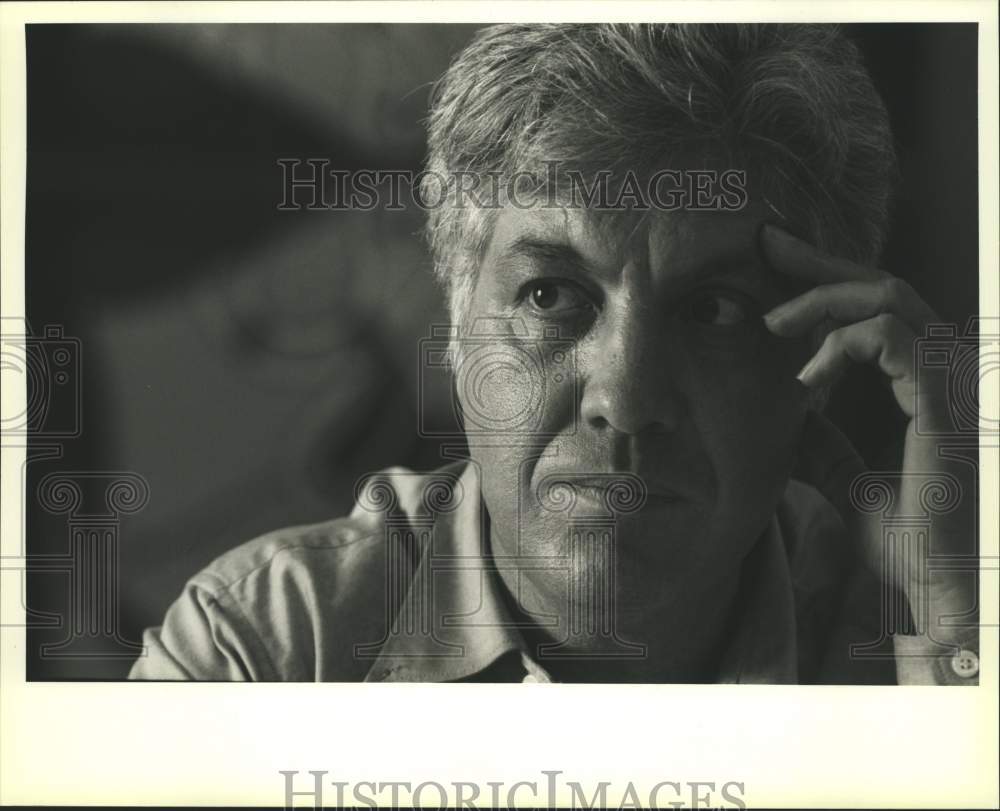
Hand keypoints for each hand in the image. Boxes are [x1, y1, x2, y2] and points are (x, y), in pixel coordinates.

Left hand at [758, 224, 976, 643]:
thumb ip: (824, 443)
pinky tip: (807, 376)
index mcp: (928, 384)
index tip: (778, 270)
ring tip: (772, 324)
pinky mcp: (941, 398)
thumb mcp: (847, 481)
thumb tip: (789, 418)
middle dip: (821, 262)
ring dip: (822, 300)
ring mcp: (950, 380)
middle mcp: (946, 371)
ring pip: (888, 297)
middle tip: (766, 244)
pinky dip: (840, 343)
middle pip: (886, 286)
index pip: (882, 310)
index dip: (831, 282)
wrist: (934, 588)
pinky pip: (886, 337)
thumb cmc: (905, 543)